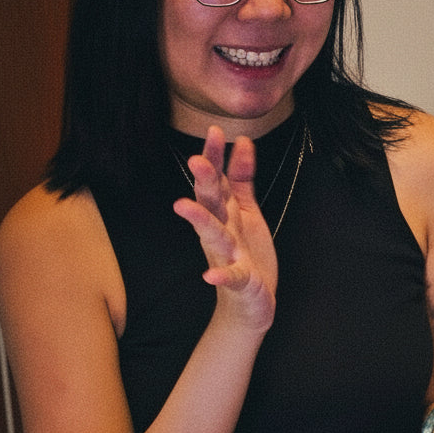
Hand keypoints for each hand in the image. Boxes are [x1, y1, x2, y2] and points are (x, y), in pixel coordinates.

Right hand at [172, 126, 277, 332]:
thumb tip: (242, 142)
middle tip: (196, 159)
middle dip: (205, 181)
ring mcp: (227, 255)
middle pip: (211, 202)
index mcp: (223, 214)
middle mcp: (220, 231)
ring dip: (200, 220)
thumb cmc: (245, 253)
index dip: (215, 156)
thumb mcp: (245, 211)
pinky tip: (210, 275)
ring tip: (184, 206)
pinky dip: (221, 275)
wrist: (249, 302)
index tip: (215, 130)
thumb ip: (241, 178)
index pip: (216, 180)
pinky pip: (230, 276)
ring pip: (213, 234)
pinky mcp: (239, 280)